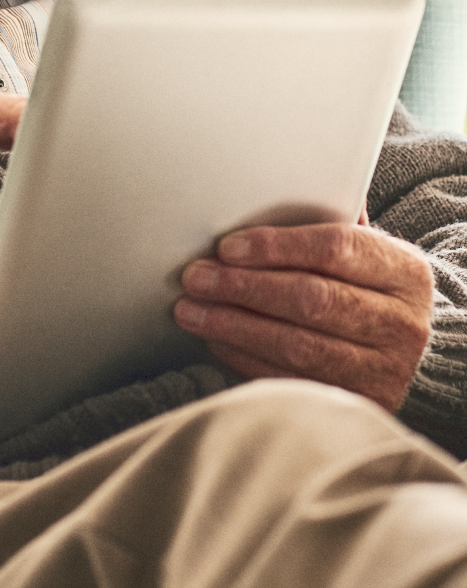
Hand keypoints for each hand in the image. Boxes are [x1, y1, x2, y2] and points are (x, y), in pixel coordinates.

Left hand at [173, 221, 433, 412]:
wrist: (407, 352)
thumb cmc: (369, 287)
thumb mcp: (365, 251)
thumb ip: (326, 221)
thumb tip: (259, 196)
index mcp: (404, 271)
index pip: (336, 248)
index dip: (276, 246)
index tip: (228, 247)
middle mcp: (401, 323)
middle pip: (312, 299)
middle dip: (243, 287)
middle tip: (197, 277)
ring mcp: (383, 370)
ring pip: (297, 346)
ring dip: (234, 325)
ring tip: (192, 310)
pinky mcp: (357, 404)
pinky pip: (290, 380)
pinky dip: (245, 357)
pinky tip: (217, 338)